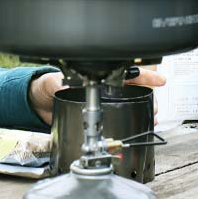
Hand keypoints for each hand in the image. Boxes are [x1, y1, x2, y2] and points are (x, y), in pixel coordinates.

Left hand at [28, 69, 166, 124]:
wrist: (37, 103)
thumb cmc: (47, 86)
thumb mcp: (54, 81)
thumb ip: (60, 82)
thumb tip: (65, 85)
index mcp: (98, 74)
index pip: (125, 72)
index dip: (145, 76)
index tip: (160, 80)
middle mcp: (104, 88)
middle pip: (134, 90)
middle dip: (149, 97)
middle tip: (156, 106)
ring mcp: (103, 103)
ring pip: (130, 104)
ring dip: (144, 110)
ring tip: (152, 118)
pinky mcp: (98, 117)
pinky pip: (119, 118)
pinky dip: (132, 121)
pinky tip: (139, 126)